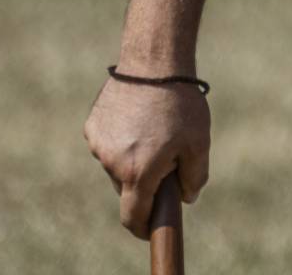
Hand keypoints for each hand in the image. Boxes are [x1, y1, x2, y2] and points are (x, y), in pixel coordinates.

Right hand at [84, 73, 210, 237]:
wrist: (153, 63)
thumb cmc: (181, 103)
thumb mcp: (198, 141)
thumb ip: (194, 176)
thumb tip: (187, 197)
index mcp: (139, 172)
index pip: (134, 216)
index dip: (143, 227)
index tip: (151, 229)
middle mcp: (112, 163)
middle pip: (128, 188)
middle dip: (147, 182)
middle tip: (169, 156)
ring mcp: (99, 145)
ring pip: (117, 165)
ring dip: (134, 159)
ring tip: (156, 128)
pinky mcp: (92, 127)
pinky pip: (109, 145)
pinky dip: (123, 140)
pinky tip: (140, 118)